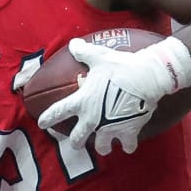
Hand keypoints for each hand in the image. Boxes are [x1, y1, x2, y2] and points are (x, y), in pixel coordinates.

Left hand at [37, 36, 190, 154]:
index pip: (58, 112)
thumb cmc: (121, 66)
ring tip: (104, 147)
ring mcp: (110, 127)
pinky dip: (128, 146)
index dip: (48, 119)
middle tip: (76, 143)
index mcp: (82, 101)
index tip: (42, 125)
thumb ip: (84, 52)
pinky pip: (127, 145)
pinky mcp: (128, 131)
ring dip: (102, 147)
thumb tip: (73, 43)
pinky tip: (128, 144)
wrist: (147, 77)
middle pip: (77, 139)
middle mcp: (93, 118)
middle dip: (75, 143)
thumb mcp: (99, 56)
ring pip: (101, 147)